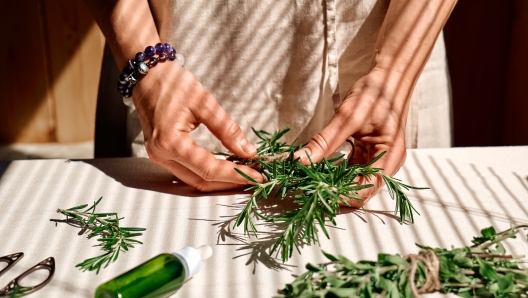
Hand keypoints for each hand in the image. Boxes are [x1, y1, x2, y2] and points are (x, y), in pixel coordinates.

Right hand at [132, 62, 263, 191]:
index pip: (209, 169)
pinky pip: (187, 172)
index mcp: (170, 142)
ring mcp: (158, 157)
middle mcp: (161, 155)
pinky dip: (207, 173)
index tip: (258, 175)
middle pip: (201, 181)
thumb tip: (248, 151)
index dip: (235, 175)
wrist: (147, 75)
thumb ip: (226, 129)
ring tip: (243, 173)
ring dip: (219, 180)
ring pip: (193, 180)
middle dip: (229, 183)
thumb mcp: (204, 103)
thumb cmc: (173, 83)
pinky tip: (225, 167)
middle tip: (254, 177)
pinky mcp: (161, 154)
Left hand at [295, 67, 412, 204]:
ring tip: (311, 182)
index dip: (340, 196)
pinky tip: (320, 170)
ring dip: (335, 183)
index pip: (364, 190)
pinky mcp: (371, 153)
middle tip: (308, 189)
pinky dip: (338, 172)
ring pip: (356, 181)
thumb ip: (323, 142)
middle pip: (361, 190)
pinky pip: (354, 169)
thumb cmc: (375, 92)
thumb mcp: (347, 117)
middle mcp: (388, 163)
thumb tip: (298, 160)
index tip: (315, 192)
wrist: (390, 75)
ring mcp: (380, 158)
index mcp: (389, 157)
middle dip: (335, 193)